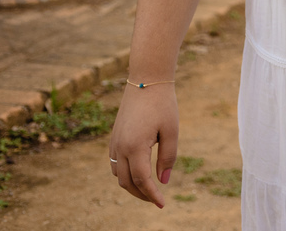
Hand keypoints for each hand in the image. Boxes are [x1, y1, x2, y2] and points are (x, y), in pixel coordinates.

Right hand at [108, 85, 178, 207]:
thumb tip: (163, 181)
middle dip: (141, 194)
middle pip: (126, 182)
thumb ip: (168, 157)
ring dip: (132, 185)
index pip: (141, 180)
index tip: (162, 204)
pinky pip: (115, 164)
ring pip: (118, 175)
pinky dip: (125, 174)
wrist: (145, 81)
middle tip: (157, 199)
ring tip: (149, 189)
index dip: (152, 194)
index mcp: (134, 147)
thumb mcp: (171, 131)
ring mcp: (114, 143)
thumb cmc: (162, 104)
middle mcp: (119, 147)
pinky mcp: (114, 138)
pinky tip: (139, 173)